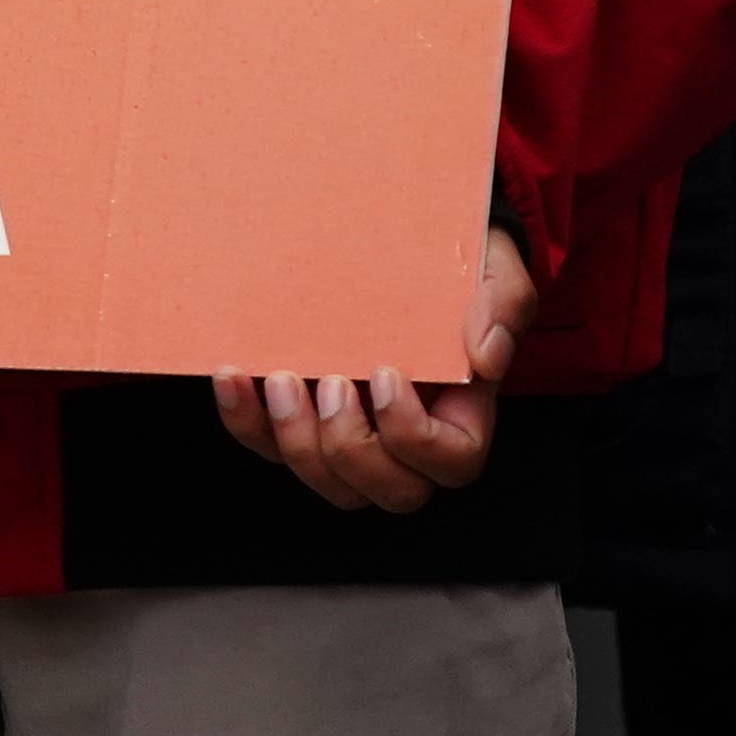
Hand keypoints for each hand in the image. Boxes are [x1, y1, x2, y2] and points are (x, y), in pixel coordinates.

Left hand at [217, 228, 530, 510]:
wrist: (411, 245)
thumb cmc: (459, 270)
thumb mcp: (495, 273)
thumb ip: (501, 306)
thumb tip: (485, 354)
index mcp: (460, 416)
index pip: (451, 463)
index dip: (413, 436)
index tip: (385, 376)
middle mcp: (406, 442)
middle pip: (387, 490)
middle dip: (351, 448)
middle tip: (331, 383)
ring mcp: (351, 436)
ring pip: (327, 480)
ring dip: (296, 441)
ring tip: (281, 379)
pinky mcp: (301, 420)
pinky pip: (269, 446)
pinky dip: (246, 421)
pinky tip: (234, 378)